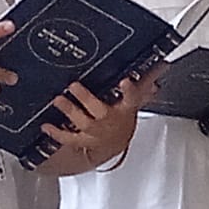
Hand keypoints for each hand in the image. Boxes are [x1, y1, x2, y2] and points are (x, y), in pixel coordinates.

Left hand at [36, 76, 157, 173]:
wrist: (114, 145)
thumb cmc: (122, 117)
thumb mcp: (136, 99)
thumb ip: (145, 81)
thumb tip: (162, 62)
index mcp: (125, 108)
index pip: (132, 98)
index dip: (130, 90)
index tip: (126, 81)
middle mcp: (109, 120)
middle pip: (99, 110)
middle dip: (86, 99)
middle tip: (74, 86)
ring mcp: (95, 131)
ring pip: (83, 123)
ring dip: (70, 111)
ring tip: (58, 100)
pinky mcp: (82, 139)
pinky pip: (69, 138)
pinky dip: (56, 133)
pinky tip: (46, 125)